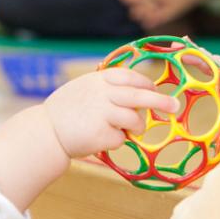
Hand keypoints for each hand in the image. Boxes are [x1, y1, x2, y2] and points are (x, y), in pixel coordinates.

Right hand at [43, 68, 178, 157]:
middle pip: (139, 96)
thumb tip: (140, 93)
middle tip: (175, 107)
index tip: (156, 91)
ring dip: (136, 127)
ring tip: (125, 130)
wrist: (45, 133)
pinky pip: (122, 139)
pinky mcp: (102, 134)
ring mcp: (102, 114)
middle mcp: (102, 94)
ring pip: (135, 120)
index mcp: (98, 80)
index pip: (130, 77)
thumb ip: (107, 88)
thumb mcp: (84, 88)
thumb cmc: (66, 111)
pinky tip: (99, 139)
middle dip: (160, 102)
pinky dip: (116, 141)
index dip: (146, 84)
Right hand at [176, 50, 219, 132]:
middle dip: (189, 54)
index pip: (209, 62)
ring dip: (194, 61)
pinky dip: (202, 70)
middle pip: (204, 60)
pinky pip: (213, 73)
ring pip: (208, 65)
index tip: (181, 50)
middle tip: (171, 47)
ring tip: (177, 55)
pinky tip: (193, 73)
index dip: (195, 57)